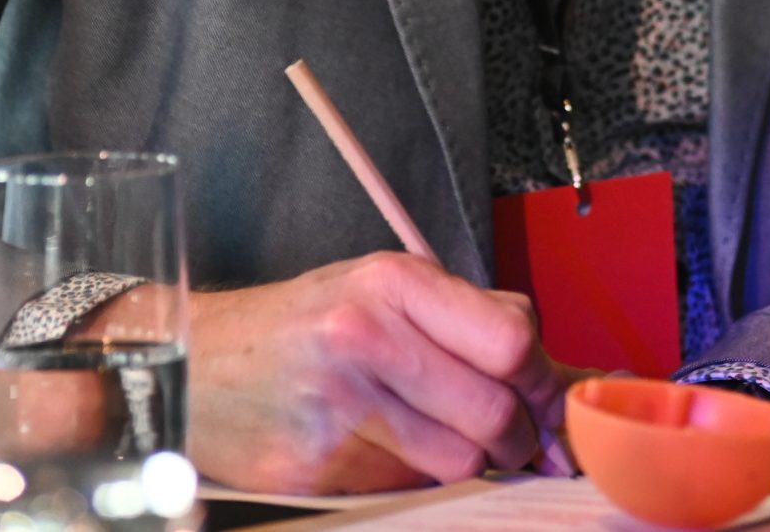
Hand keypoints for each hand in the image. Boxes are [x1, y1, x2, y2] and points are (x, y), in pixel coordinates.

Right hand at [188, 254, 569, 492]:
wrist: (196, 364)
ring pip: (457, 460)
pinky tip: (389, 452)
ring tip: (447, 442)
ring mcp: (335, 403)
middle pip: (492, 409)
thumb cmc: (305, 326)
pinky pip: (404, 486)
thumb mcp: (385, 293)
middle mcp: (363, 335)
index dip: (544, 381)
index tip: (550, 401)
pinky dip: (413, 479)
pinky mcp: (313, 462)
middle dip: (520, 437)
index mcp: (391, 282)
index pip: (511, 338)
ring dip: (471, 464)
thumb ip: (473, 321)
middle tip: (517, 443)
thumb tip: (574, 377)